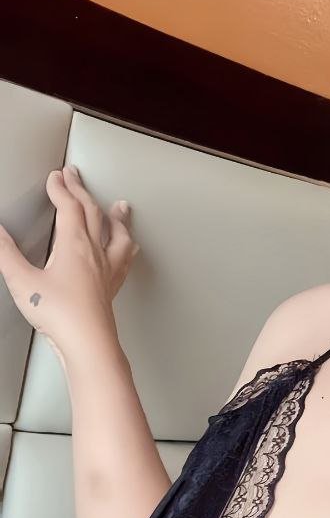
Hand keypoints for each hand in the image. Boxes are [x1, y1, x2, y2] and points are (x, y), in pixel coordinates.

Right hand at [0, 165, 139, 371]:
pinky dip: (127, 247)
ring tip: (121, 206)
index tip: (55, 177)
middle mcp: (95, 253)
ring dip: (116, 217)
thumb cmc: (60, 314)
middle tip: (74, 176)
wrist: (88, 342)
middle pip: (92, 213)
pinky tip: (130, 249)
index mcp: (74, 245)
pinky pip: (125, 259)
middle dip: (81, 191)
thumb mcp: (23, 281)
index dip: (60, 188)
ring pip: (117, 234)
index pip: (69, 207)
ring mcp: (107, 269)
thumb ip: (6, 253)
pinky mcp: (111, 287)